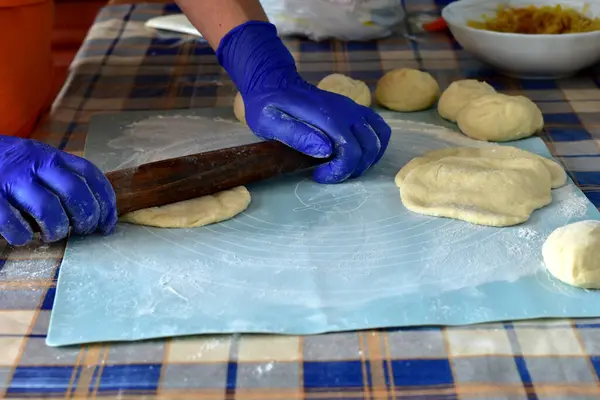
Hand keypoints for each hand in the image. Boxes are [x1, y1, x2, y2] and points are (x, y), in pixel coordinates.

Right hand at [0, 136, 117, 245]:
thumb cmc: (6, 166)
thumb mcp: (36, 161)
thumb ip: (61, 177)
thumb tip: (97, 210)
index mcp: (52, 156)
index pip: (91, 175)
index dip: (106, 202)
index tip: (108, 224)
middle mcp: (35, 163)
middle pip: (75, 192)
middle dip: (86, 218)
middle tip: (82, 231)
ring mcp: (12, 179)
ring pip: (49, 209)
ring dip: (57, 229)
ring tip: (51, 235)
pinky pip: (13, 223)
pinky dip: (22, 236)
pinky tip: (22, 237)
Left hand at [217, 21, 390, 183]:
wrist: (273, 81)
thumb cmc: (267, 104)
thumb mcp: (269, 122)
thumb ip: (296, 135)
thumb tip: (325, 149)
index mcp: (327, 116)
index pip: (351, 151)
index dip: (340, 171)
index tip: (318, 175)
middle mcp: (347, 111)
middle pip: (368, 148)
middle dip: (352, 169)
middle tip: (329, 173)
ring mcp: (353, 108)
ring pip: (378, 139)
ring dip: (366, 159)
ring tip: (342, 166)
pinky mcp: (354, 109)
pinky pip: (379, 128)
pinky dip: (375, 145)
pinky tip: (357, 154)